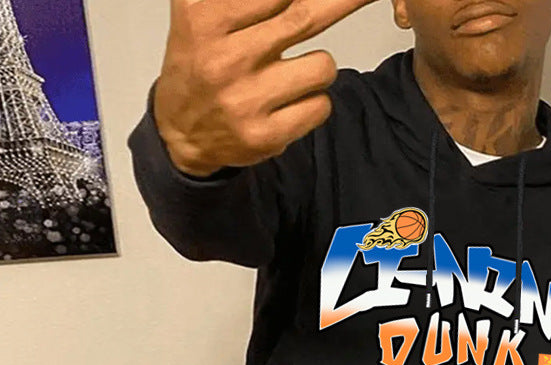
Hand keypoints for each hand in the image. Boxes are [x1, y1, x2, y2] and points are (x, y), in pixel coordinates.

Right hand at [154, 0, 378, 176]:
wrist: (180, 132)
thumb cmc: (200, 62)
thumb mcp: (200, 12)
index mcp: (206, 20)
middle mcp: (226, 58)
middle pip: (305, 18)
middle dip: (342, 3)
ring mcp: (246, 101)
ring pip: (323, 66)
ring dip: (320, 66)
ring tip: (297, 71)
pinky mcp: (265, 136)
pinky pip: (320, 107)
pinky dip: (315, 101)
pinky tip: (291, 102)